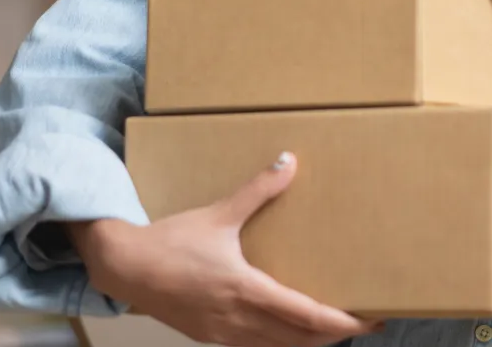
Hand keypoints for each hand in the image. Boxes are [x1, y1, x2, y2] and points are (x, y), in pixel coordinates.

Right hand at [67, 153, 380, 346]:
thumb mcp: (218, 213)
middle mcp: (238, 319)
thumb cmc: (170, 241)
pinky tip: (287, 329)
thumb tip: (289, 162)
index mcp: (245, 289)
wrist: (123, 267)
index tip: (368, 321)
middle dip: (333, 335)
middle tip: (361, 322)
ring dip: (307, 341)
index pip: (306, 316)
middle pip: (299, 340)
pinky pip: (255, 346)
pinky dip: (280, 342)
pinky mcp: (209, 336)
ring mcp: (223, 333)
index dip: (341, 323)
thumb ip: (258, 190)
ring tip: (332, 327)